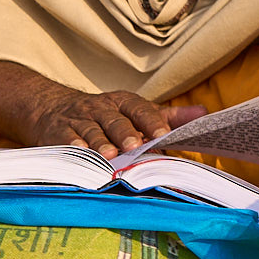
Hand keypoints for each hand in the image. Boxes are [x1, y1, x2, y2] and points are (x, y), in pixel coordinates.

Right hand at [32, 89, 190, 155]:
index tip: (162, 132)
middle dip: (125, 133)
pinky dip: (73, 146)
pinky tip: (79, 153)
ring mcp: (78, 120)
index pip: (140, 109)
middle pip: (115, 120)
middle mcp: (101, 109)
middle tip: (135, 146)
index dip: (151, 120)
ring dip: (100, 143)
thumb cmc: (108, 115)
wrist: (54, 109)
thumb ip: (169, 115)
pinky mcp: (58, 132)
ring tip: (110, 155)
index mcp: (123, 102)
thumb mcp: (137, 111)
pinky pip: (66, 139)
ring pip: (91, 131)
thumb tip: (204, 114)